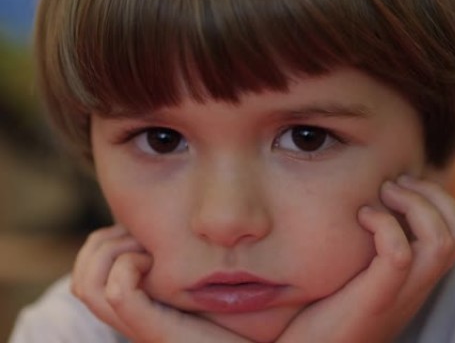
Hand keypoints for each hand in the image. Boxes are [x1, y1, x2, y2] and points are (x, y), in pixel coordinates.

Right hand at [71, 224, 252, 342]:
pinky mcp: (156, 332)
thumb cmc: (251, 311)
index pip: (88, 275)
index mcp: (143, 307)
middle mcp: (135, 320)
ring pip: (89, 287)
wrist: (273, 342)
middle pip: (83, 281)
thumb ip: (191, 255)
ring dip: (112, 254)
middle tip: (142, 236)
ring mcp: (142, 327)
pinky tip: (155, 261)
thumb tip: (173, 222)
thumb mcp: (212, 275)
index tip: (140, 229)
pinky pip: (116, 294)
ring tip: (149, 248)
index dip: (105, 243)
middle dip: (103, 244)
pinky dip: (127, 268)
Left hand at [277, 175, 454, 342]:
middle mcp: (418, 287)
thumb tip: (367, 203)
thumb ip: (372, 247)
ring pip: (440, 241)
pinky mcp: (376, 300)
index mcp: (419, 278)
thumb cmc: (325, 311)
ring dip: (414, 204)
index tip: (404, 183)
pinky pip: (399, 255)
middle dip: (433, 194)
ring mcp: (401, 295)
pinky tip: (362, 217)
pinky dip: (384, 225)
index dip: (441, 198)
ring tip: (383, 192)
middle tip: (395, 183)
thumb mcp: (359, 273)